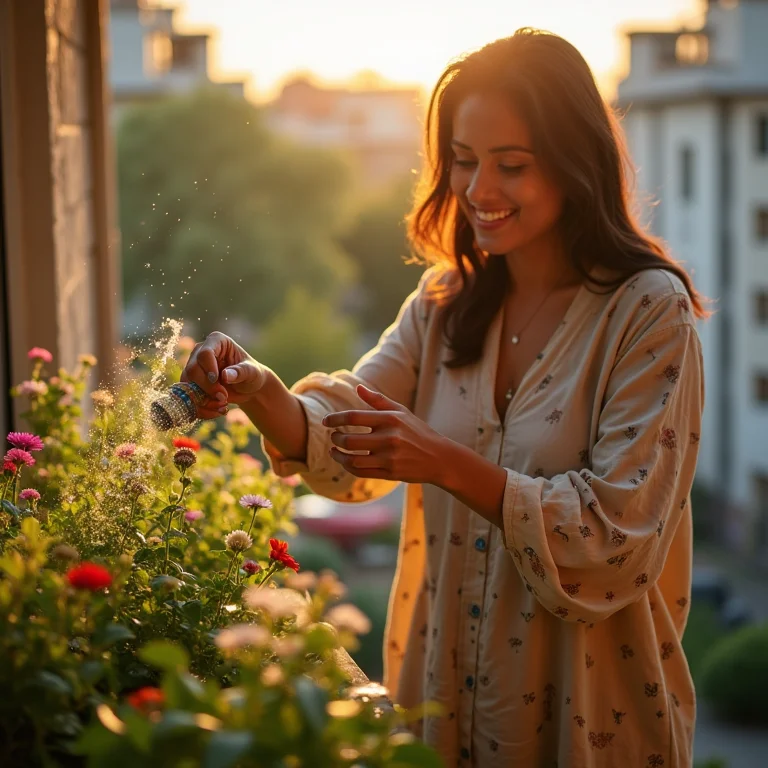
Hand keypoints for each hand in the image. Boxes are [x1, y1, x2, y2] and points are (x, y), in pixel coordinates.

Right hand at [180, 332, 269, 418]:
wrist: (248, 388)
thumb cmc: (252, 374)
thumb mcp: (252, 372)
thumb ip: (240, 372)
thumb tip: (225, 375)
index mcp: (217, 341)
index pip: (204, 353)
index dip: (208, 368)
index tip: (217, 380)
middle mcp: (200, 352)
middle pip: (192, 370)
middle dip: (207, 388)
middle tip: (223, 397)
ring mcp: (193, 368)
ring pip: (187, 385)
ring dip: (204, 400)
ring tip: (222, 405)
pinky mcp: (191, 384)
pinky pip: (188, 398)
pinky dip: (201, 408)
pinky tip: (216, 411)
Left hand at [322, 384, 449, 484]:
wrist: (439, 457)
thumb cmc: (417, 431)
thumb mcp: (401, 412)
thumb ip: (378, 400)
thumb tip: (358, 387)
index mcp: (390, 419)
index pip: (353, 416)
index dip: (335, 419)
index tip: (325, 421)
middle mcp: (389, 438)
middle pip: (349, 439)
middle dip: (336, 438)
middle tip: (333, 436)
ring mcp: (389, 457)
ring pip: (352, 459)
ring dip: (338, 455)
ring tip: (334, 450)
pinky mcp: (390, 473)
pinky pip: (361, 472)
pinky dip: (348, 467)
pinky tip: (345, 461)